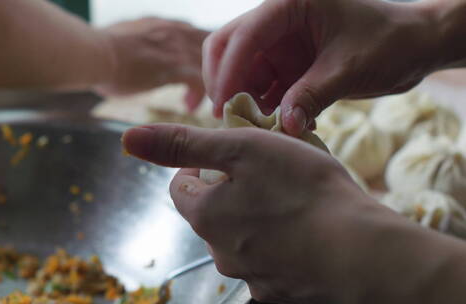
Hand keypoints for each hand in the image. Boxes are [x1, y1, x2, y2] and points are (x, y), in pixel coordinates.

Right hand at [95, 17, 208, 110]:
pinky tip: (190, 106)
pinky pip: (202, 81)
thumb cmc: (97, 49)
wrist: (93, 53)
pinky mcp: (175, 68)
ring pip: (211, 63)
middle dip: (211, 67)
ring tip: (198, 100)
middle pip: (208, 44)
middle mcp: (174, 31)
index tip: (191, 69)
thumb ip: (136, 44)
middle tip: (206, 87)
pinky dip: (201, 95)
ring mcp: (176, 48)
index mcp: (162, 25)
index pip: (192, 33)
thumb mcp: (123, 39)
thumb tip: (130, 54)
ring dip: (208, 83)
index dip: (196, 52)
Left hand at [122, 124, 465, 303]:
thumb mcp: (241, 149)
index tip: (222, 155)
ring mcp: (252, 276)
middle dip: (229, 191)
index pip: (181, 188)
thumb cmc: (303, 191)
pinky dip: (280, 243)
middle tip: (264, 173)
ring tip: (290, 201)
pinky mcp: (281, 291)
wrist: (361, 254)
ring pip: (243, 237)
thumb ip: (183, 143)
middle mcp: (221, 251)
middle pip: (212, 214)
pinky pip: (271, 261)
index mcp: (206, 215)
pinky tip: (307, 231)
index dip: (197, 166)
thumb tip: (128, 139)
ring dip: (256, 217)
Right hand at [202, 0, 442, 135]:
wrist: (415, 48)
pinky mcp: (288, 68)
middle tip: (227, 116)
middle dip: (224, 82)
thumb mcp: (349, 67)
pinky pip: (265, 91)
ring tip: (258, 129)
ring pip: (243, 74)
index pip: (245, 35)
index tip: (225, 105)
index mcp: (290, 5)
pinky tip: (284, 126)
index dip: (230, 70)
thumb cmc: (390, 42)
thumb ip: (313, 95)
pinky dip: (267, 110)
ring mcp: (281, 47)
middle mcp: (279, 23)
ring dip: (246, 102)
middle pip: (229, 48)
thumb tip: (284, 126)